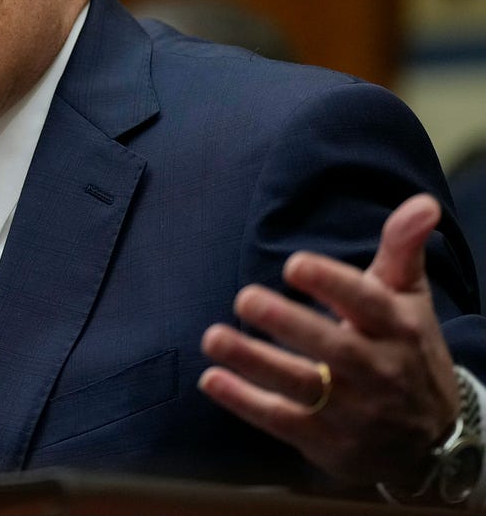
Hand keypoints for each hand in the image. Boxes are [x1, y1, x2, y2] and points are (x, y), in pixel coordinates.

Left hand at [199, 193, 460, 486]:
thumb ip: (403, 249)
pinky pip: (282, 422)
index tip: (294, 264)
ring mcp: (353, 411)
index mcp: (397, 329)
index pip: (368, 305)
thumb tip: (421, 202)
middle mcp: (379, 371)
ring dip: (254, 362)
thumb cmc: (407, 351)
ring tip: (211, 337)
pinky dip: (244, 403)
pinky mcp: (327, 441)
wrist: (435, 441)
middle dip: (288, 324)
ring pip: (301, 386)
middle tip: (244, 298)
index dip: (333, 284)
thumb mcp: (409, 300)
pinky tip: (210, 379)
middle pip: (334, 349)